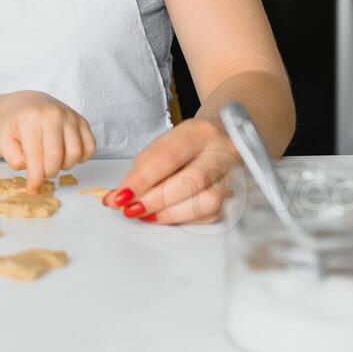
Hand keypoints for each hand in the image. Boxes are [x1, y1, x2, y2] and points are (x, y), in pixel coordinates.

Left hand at [0, 91, 95, 191]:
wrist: (29, 104)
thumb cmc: (17, 125)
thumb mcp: (5, 140)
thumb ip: (15, 159)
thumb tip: (34, 174)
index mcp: (30, 119)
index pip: (36, 156)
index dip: (35, 178)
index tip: (33, 189)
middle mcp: (52, 115)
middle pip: (57, 156)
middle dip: (49, 172)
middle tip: (43, 172)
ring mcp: (70, 116)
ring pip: (76, 153)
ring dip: (65, 166)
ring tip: (54, 162)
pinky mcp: (83, 121)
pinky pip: (90, 147)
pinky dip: (81, 158)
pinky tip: (68, 156)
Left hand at [105, 116, 238, 223]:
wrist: (224, 136)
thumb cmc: (185, 145)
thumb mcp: (160, 147)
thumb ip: (139, 172)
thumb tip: (116, 199)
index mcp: (198, 132)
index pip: (167, 157)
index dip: (141, 181)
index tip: (120, 197)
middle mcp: (221, 150)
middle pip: (190, 181)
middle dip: (155, 200)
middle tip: (131, 209)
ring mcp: (233, 174)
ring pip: (206, 202)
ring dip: (171, 214)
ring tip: (147, 215)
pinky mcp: (236, 195)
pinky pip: (211, 215)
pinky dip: (184, 219)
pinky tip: (166, 215)